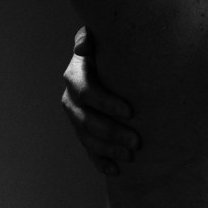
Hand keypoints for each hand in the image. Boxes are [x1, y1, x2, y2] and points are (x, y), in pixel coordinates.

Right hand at [61, 26, 139, 177]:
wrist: (107, 62)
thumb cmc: (109, 48)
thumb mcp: (101, 38)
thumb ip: (90, 36)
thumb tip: (81, 48)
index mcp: (75, 76)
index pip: (87, 91)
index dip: (106, 103)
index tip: (130, 112)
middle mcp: (71, 99)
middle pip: (87, 120)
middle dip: (111, 132)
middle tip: (136, 142)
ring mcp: (76, 118)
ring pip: (87, 138)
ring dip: (108, 150)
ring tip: (131, 156)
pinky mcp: (84, 132)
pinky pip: (89, 151)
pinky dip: (101, 162)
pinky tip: (115, 171)